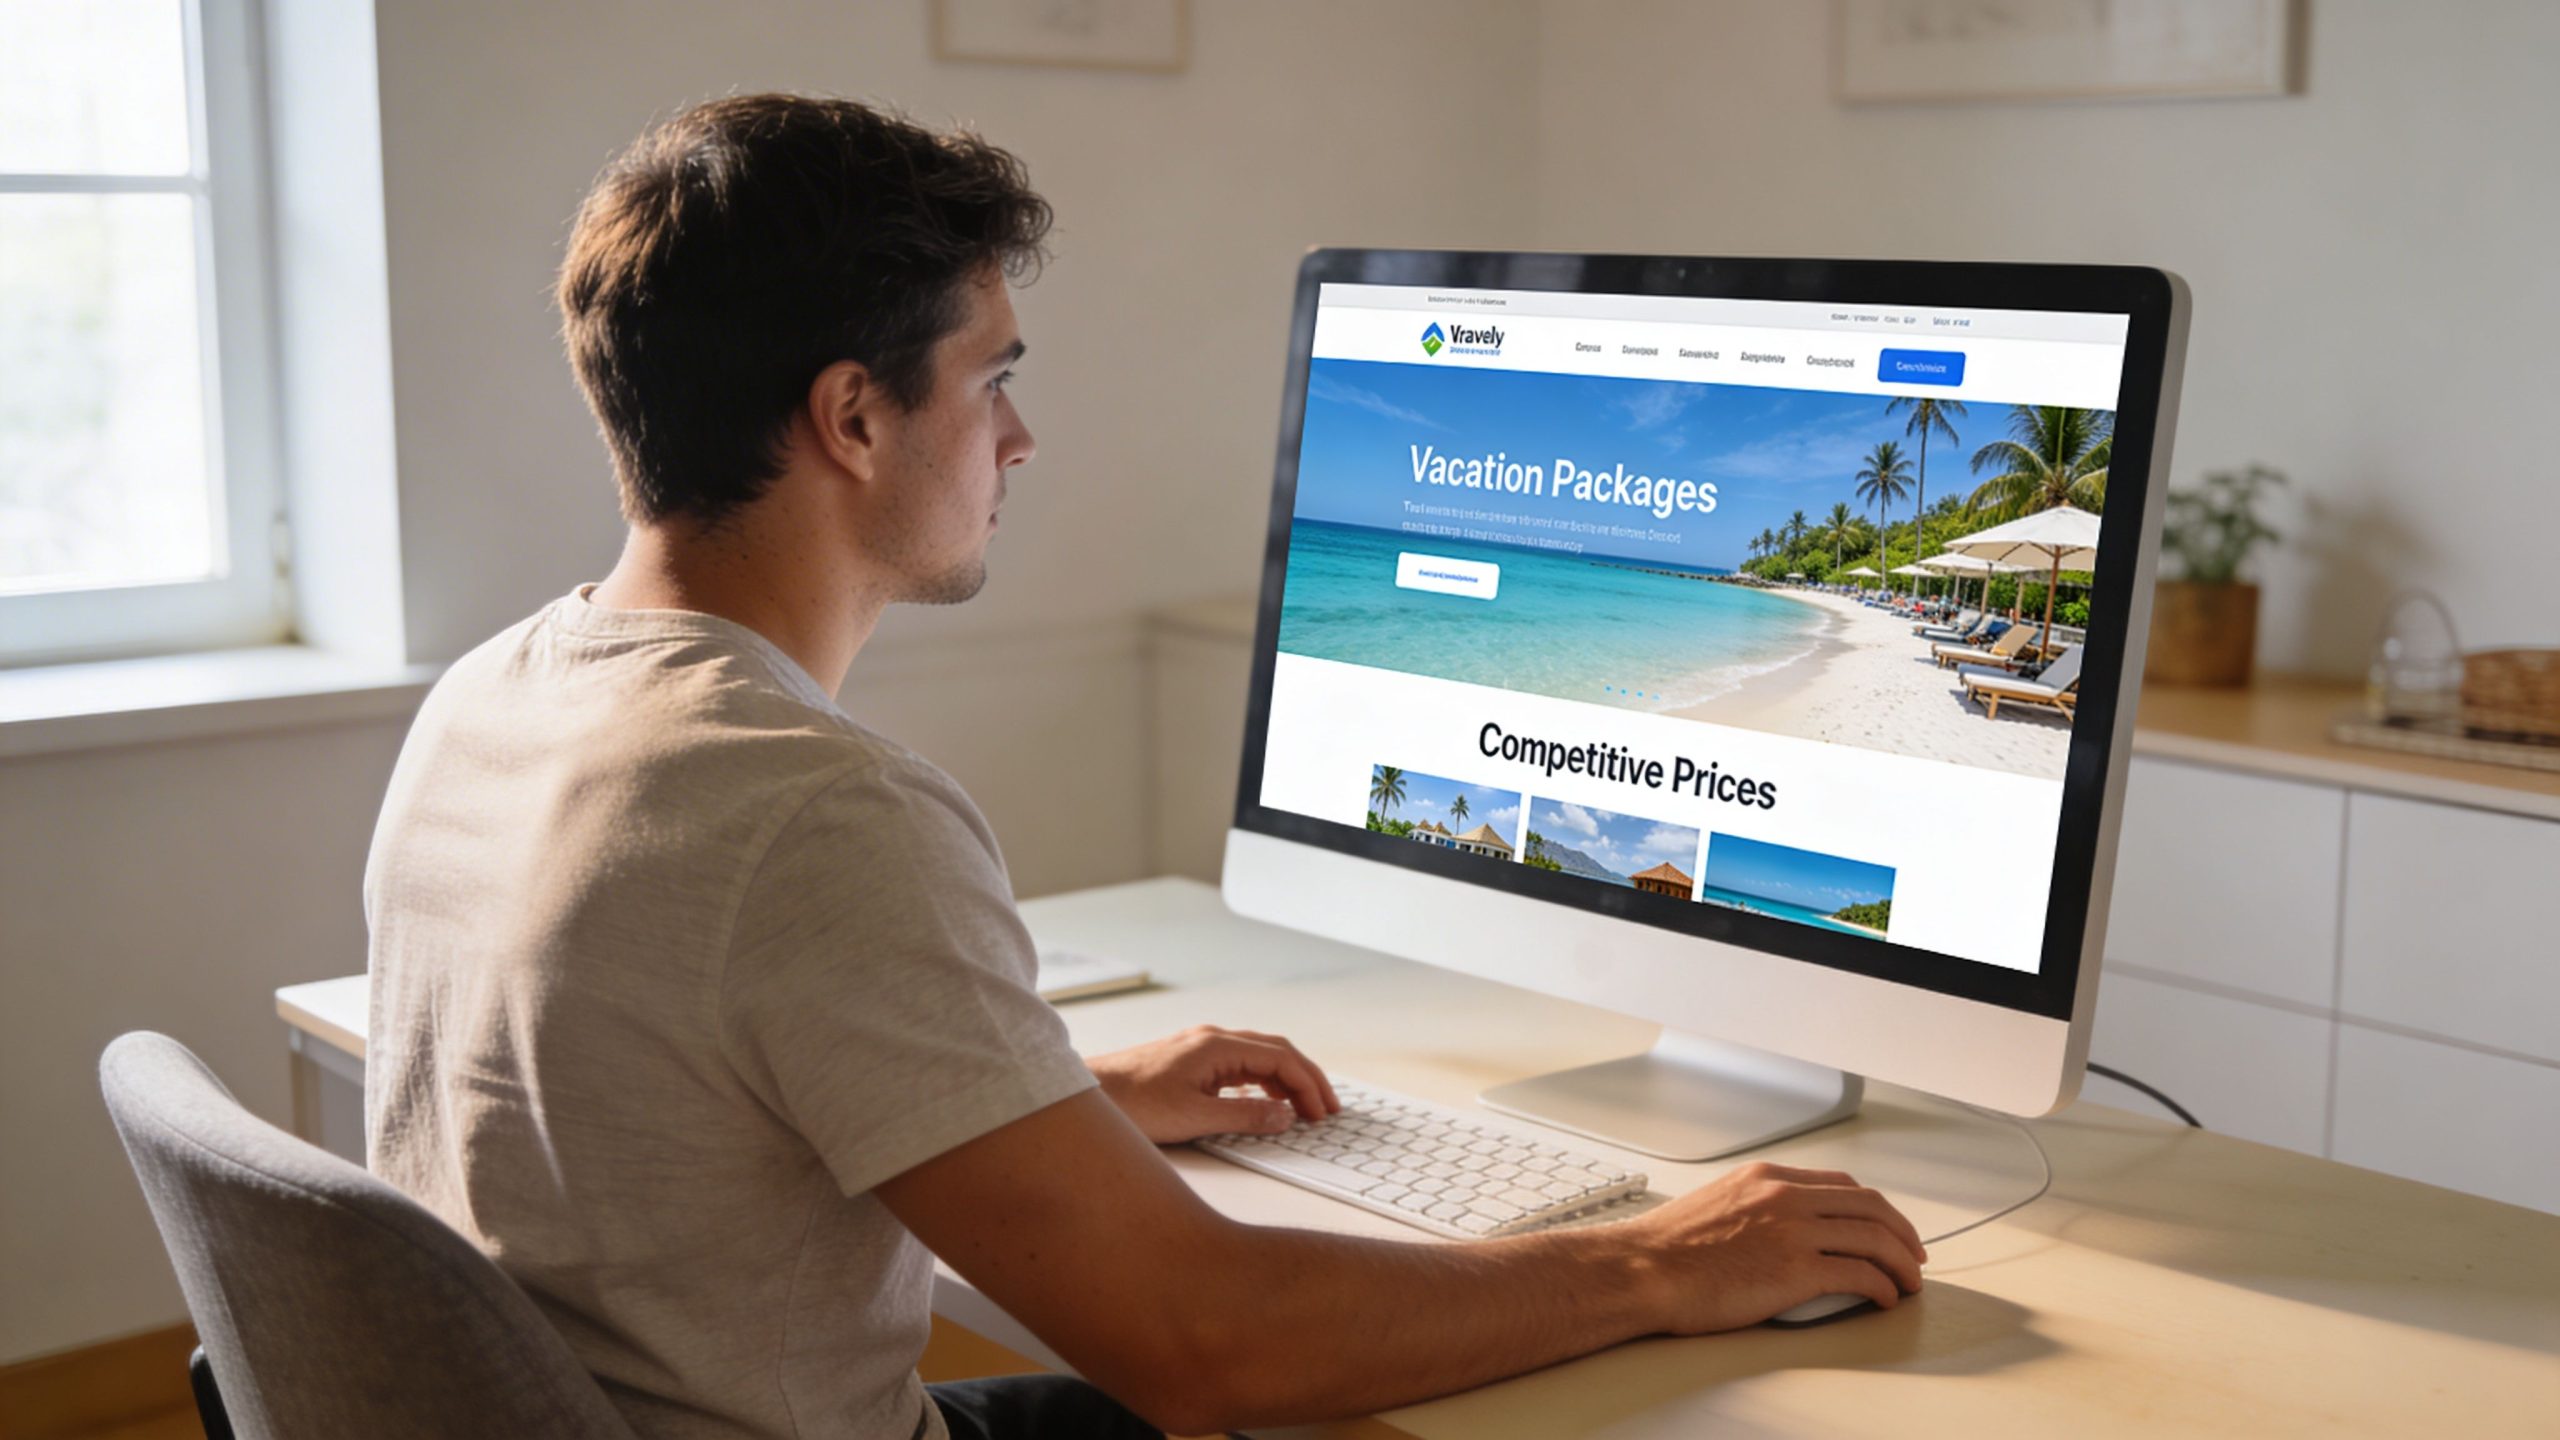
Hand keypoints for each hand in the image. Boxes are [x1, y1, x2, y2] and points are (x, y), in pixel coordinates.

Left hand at [1088, 1024, 1341, 1143]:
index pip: (1281, 1059)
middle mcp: (1212, 1039)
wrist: (1088, 1092)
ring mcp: (1201, 1048)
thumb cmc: (1132, 1102)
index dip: (1308, 1086)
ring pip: (1258, 1057)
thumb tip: (1286, 1116)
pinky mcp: (1190, 1062)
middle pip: (1276, 1051)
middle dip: (1306, 1079)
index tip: (1322, 1113)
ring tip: (1304, 1108)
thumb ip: (1244, 1117)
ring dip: (1286, 1080)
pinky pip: (1240, 1066)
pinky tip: (1264, 1102)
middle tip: (1327, 1109)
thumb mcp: (1194, 1117)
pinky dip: (1263, 1082)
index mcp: (1217, 1046)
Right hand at [1625, 1161, 1927, 1331]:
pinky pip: (1860, 1275)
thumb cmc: (1666, 1248)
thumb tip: (1779, 1231)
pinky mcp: (1796, 1271)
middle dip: (1902, 1231)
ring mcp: (1793, 1231)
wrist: (1643, 1269)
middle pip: (1869, 1205)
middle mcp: (1785, 1196)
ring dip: (1902, 1263)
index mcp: (1766, 1177)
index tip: (1885, 1226)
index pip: (1840, 1183)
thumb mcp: (1715, 1203)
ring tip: (1910, 1282)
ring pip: (1874, 1237)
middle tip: (1914, 1255)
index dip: (1874, 1207)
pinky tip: (1884, 1299)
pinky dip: (1882, 1287)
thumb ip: (1754, 1207)